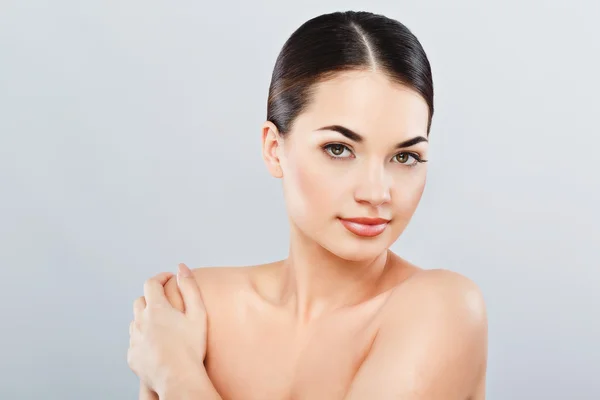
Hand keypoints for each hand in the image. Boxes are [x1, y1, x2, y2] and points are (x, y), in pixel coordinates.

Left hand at [128, 263, 207, 396]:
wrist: (178, 379)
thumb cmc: (191, 347)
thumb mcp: (198, 313)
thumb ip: (189, 287)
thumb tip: (181, 267)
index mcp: (156, 308)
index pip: (151, 283)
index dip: (160, 278)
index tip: (169, 279)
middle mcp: (140, 321)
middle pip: (140, 301)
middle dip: (152, 298)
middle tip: (166, 303)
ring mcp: (134, 339)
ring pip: (135, 322)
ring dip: (145, 319)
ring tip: (161, 325)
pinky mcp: (132, 356)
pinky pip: (135, 342)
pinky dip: (143, 339)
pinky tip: (156, 345)